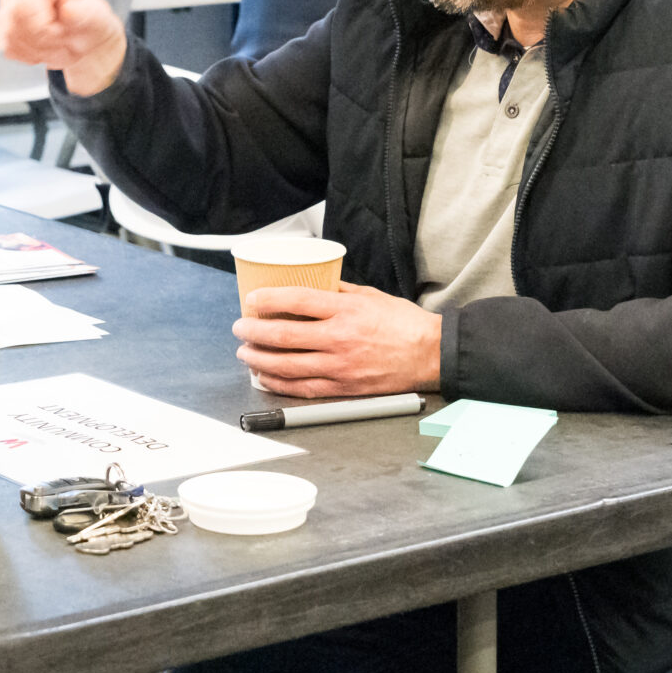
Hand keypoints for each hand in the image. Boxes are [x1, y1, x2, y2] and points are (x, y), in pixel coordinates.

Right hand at [0, 0, 127, 95]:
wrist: (84, 39)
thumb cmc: (90, 22)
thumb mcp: (96, 17)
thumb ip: (84, 13)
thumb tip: (68, 10)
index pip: (27, 2)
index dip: (42, 26)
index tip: (61, 34)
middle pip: (16, 18)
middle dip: (41, 40)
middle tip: (63, 44)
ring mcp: (10, 3)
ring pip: (10, 35)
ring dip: (37, 51)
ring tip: (57, 47)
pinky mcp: (4, 25)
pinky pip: (7, 47)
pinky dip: (28, 56)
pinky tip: (44, 50)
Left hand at [232, 282, 442, 397]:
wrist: (430, 354)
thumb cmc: (404, 324)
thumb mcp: (370, 295)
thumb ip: (338, 291)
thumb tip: (313, 284)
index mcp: (346, 311)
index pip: (296, 301)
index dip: (267, 300)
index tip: (251, 299)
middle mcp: (339, 339)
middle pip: (284, 336)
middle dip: (254, 332)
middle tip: (240, 328)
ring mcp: (340, 366)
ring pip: (287, 365)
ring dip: (259, 359)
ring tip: (245, 353)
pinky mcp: (344, 387)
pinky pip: (302, 388)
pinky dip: (279, 383)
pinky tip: (265, 377)